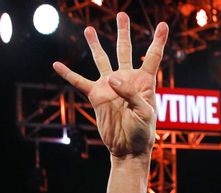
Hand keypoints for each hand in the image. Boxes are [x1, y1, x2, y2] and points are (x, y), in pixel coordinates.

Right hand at [52, 13, 167, 158]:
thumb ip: (130, 93)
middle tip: (122, 15)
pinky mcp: (96, 96)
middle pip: (124, 50)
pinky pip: (79, 82)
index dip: (158, 40)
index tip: (163, 25)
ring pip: (102, 60)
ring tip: (89, 30)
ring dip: (96, 45)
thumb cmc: (143, 132)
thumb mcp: (144, 113)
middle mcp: (127, 79)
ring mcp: (110, 86)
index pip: (152, 56)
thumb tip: (111, 78)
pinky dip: (68, 73)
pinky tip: (56, 64)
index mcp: (144, 82)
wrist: (128, 149)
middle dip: (123, 32)